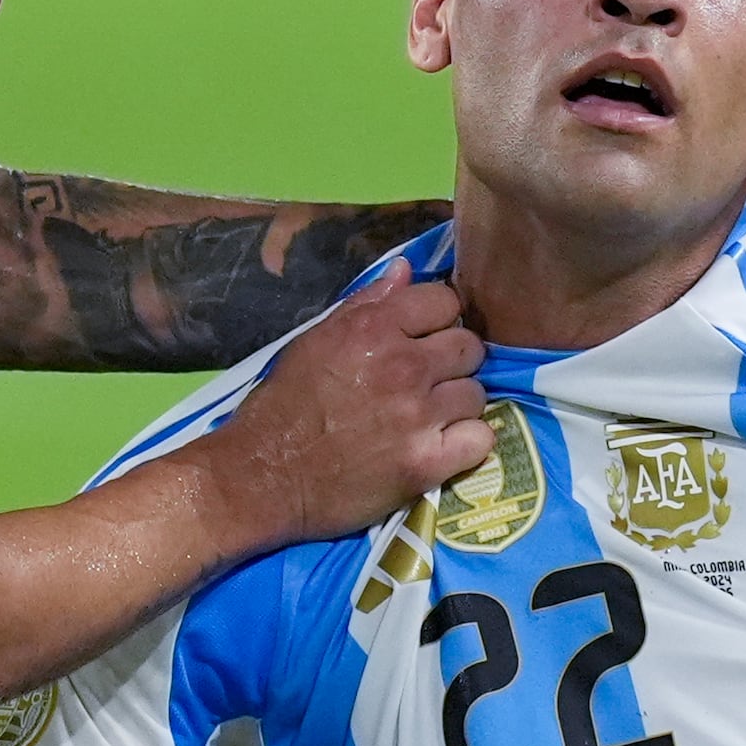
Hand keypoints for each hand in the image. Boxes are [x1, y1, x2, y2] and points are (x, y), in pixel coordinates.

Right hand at [202, 275, 490, 542]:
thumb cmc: (282, 405)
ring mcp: (420, 415)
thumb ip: (365, 304)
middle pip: (470, 347)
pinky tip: (444, 446)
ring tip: (431, 418)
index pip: (445, 301)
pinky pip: (482, 440)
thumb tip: (405, 269)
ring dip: (458, 404)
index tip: (424, 338)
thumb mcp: (314, 340)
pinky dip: (468, 443)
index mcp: (374, 328)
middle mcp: (404, 366)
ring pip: (478, 393)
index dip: (437, 319)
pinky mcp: (427, 462)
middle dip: (453, 361)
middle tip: (429, 381)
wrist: (264, 476)